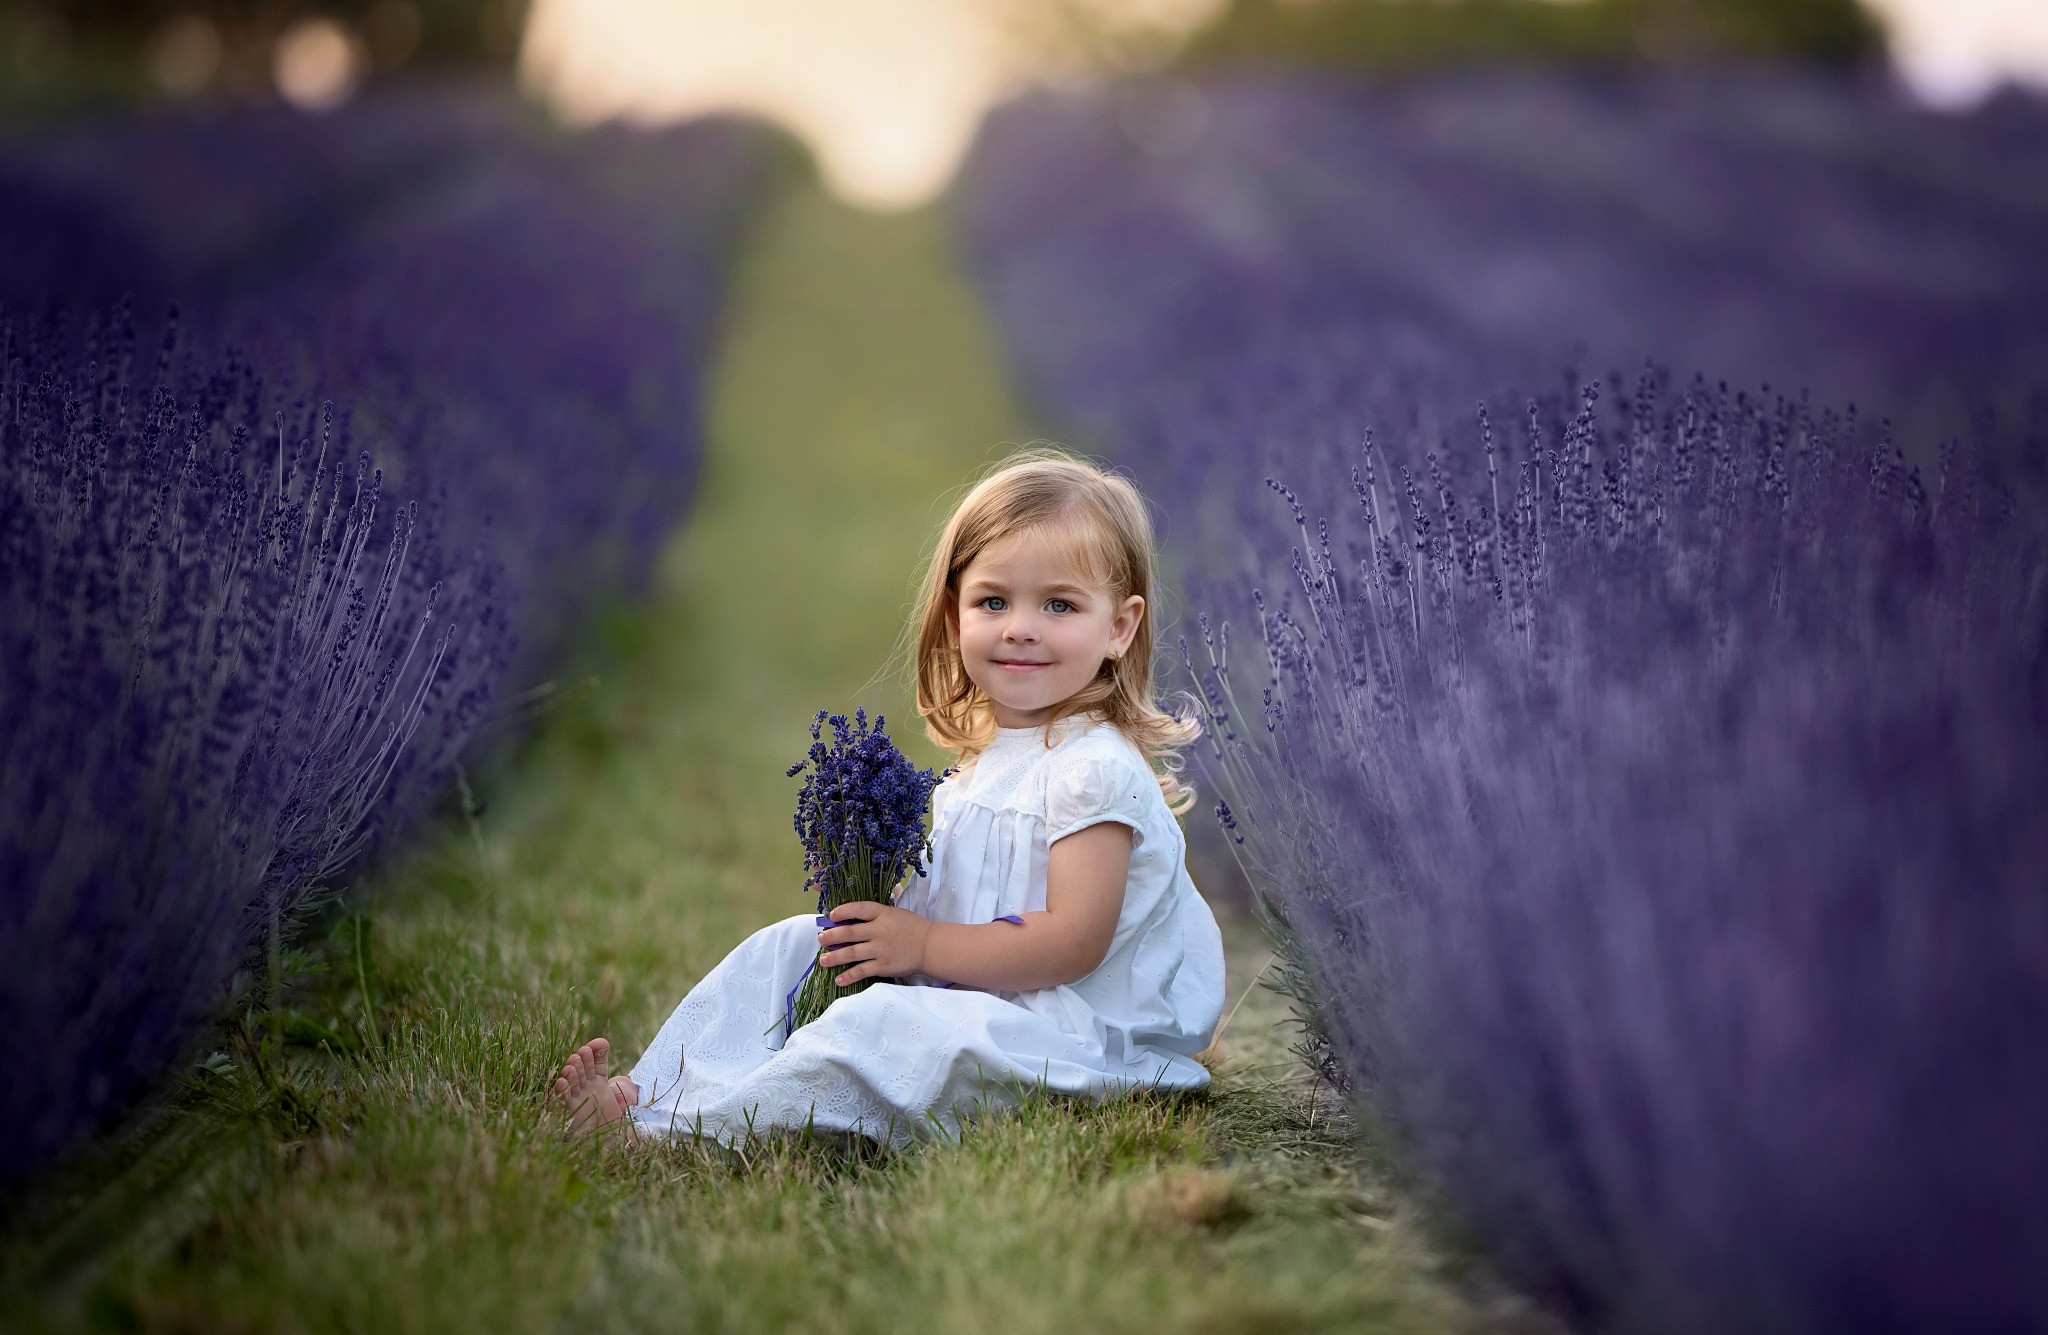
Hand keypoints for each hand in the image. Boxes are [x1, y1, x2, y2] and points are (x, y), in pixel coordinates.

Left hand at [817, 901, 931, 985]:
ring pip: (851, 953)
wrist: (931, 947)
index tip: (831, 915)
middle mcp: (879, 930)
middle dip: (832, 935)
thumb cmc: (913, 928)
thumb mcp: (896, 913)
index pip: (859, 908)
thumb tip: (855, 912)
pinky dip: (849, 976)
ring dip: (834, 957)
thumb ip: (877, 912)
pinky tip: (839, 979)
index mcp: (883, 913)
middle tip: (820, 938)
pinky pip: (862, 971)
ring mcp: (880, 949)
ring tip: (823, 960)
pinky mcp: (883, 966)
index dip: (843, 911)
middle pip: (850, 932)